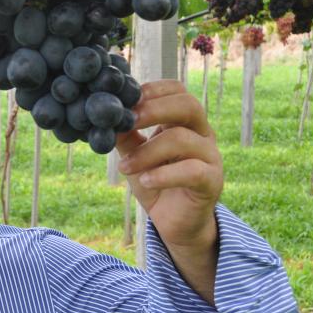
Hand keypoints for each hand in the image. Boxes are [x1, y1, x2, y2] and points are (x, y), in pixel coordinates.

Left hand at [116, 81, 222, 299]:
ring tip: (124, 167)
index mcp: (185, 122)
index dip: (153, 90)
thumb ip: (123, 135)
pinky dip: (163, 175)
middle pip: (188, 106)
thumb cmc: (155, 182)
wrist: (174, 222)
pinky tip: (144, 181)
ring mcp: (211, 157)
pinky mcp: (212, 181)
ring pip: (183, 139)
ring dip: (147, 152)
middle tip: (126, 121)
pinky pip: (192, 171)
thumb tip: (100, 115)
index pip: (178, 91)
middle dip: (153, 110)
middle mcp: (203, 134)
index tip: (126, 99)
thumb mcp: (135, 155)